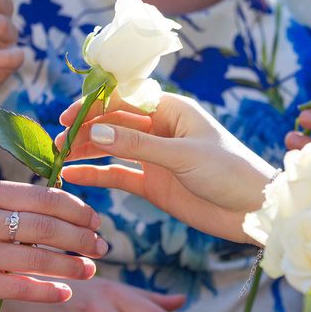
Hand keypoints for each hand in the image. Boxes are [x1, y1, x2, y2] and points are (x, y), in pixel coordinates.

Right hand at [0, 181, 107, 308]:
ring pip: (40, 258)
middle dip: (83, 238)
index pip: (47, 197)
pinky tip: (65, 293)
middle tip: (102, 246)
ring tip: (90, 269)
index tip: (96, 220)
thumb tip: (66, 205)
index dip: (79, 210)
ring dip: (73, 265)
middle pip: (49, 227)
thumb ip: (15, 202)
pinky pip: (21, 288)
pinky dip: (49, 291)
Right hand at [57, 93, 276, 242]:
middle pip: (114, 124)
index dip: (94, 106)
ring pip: (113, 149)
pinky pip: (119, 175)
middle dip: (85, 131)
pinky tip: (75, 177)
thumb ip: (139, 145)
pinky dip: (98, 175)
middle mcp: (160, 129)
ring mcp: (155, 157)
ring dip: (87, 151)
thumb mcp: (183, 155)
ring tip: (59, 158)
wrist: (253, 210)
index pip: (124, 100)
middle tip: (57, 143)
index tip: (66, 117)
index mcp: (172, 110)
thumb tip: (95, 132)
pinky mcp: (154, 183)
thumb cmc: (229, 171)